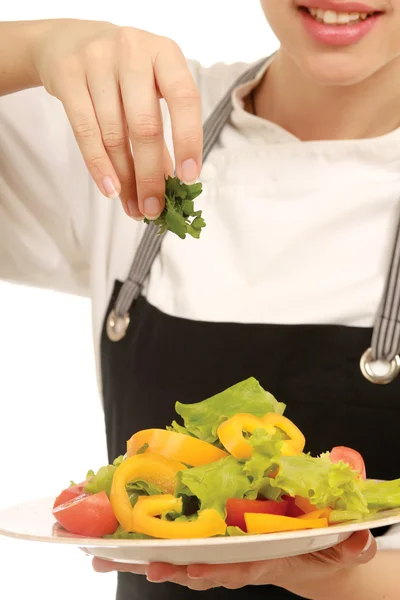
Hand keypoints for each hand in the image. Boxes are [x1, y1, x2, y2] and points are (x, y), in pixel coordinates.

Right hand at [30, 19, 201, 218]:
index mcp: (165, 53)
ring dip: (125, 179)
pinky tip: (110, 189)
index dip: (188, 140)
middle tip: (155, 208)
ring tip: (133, 207)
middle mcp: (133, 50)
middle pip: (145, 126)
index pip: (185, 99)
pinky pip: (85, 131)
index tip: (188, 178)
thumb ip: (162, 131)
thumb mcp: (148, 90)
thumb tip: (171, 184)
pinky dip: (99, 166)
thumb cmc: (122, 74)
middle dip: (151, 175)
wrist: (69, 42)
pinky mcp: (67, 74)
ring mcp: (97, 60)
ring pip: (114, 135)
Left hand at [92, 530, 375, 596]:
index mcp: (268, 559)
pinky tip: (119, 546)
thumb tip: (358, 526)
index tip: (194, 570)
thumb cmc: (325, 549)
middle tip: (144, 565)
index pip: (241, 568)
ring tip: (111, 556)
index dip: (218, 570)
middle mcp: (241, 561)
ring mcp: (226, 555)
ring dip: (148, 558)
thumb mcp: (344, 546)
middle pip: (203, 567)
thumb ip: (350, 540)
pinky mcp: (216, 546)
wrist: (313, 560)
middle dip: (173, 568)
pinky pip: (182, 547)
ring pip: (184, 559)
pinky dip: (151, 546)